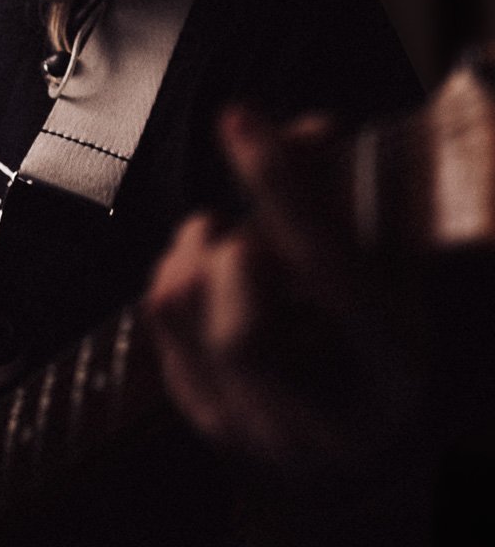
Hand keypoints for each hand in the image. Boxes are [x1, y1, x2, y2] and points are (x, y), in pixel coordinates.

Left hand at [143, 107, 424, 469]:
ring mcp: (259, 427)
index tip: (241, 119)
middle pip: (241, 304)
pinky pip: (157, 314)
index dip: (278, 181)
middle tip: (253, 234)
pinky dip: (178, 274)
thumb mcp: (387, 265)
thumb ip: (347, 197)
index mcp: (389, 356)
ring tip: (231, 246)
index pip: (324, 260)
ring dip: (195, 251)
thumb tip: (310, 128)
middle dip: (235, 247)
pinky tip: (215, 279)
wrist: (364, 427)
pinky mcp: (207, 415)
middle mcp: (324, 414)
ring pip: (179, 303)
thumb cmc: (380, 331)